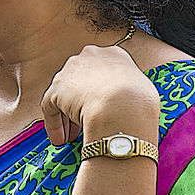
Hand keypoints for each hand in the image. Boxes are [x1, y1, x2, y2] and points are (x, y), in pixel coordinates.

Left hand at [40, 44, 158, 145]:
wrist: (123, 107)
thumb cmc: (140, 103)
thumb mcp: (143, 88)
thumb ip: (130, 90)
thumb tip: (126, 105)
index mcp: (112, 54)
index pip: (101, 72)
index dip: (101, 92)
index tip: (104, 108)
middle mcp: (88, 57)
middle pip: (81, 82)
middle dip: (81, 102)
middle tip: (85, 123)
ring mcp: (70, 71)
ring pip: (64, 95)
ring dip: (67, 116)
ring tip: (72, 138)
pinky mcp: (56, 89)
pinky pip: (51, 107)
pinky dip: (54, 124)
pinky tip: (61, 140)